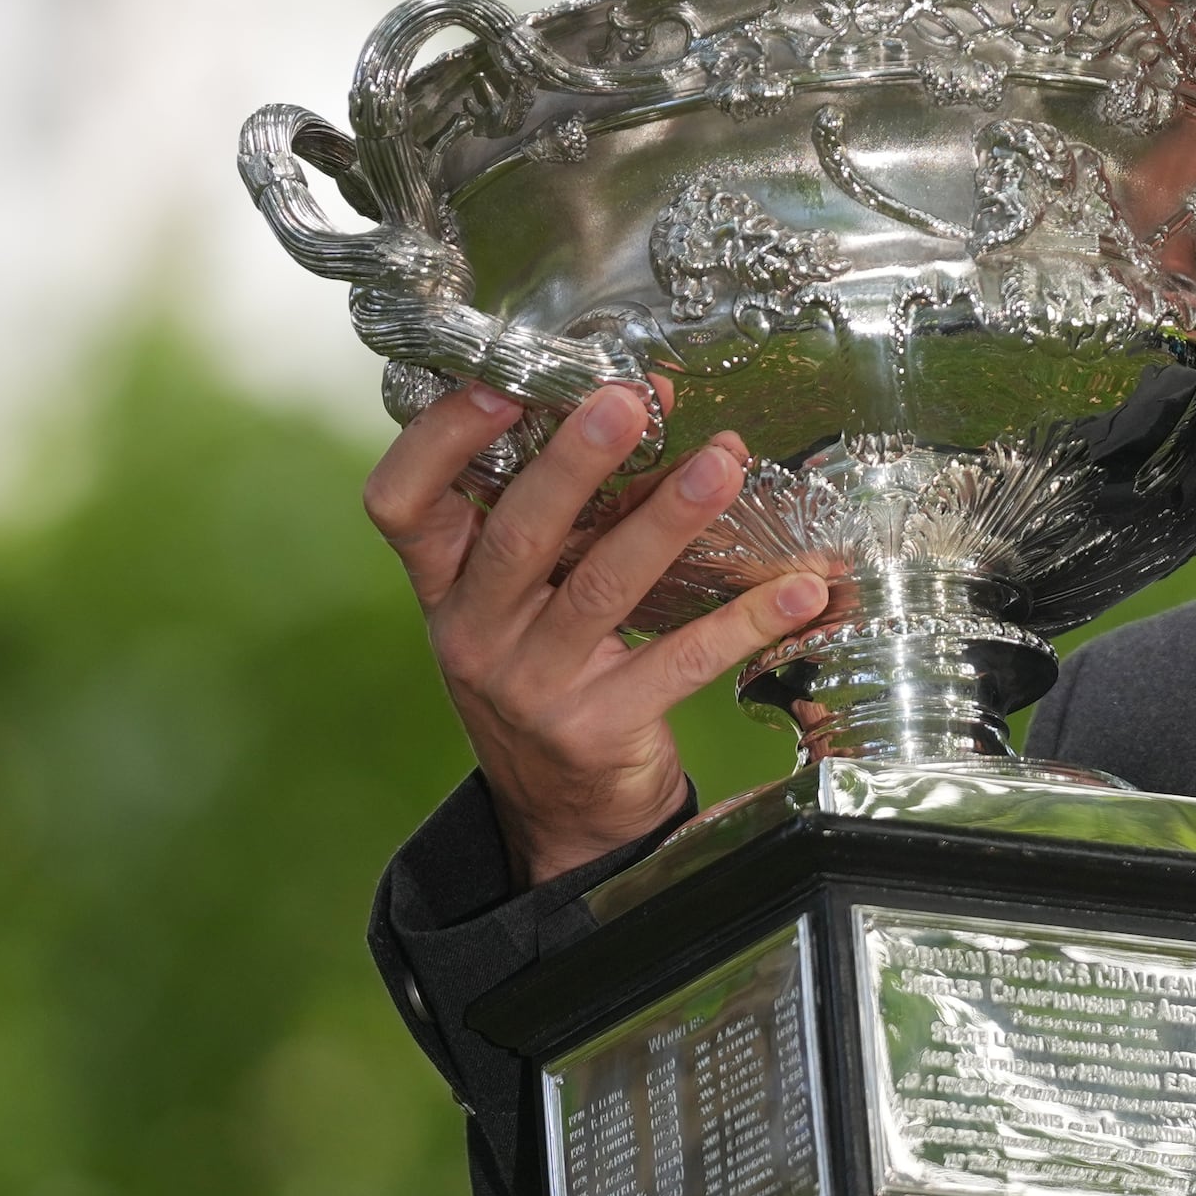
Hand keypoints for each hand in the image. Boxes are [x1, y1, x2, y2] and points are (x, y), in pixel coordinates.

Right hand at [362, 380, 826, 884]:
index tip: (504, 383)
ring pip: (602, 588)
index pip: (401, 503)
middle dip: (576, 459)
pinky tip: (795, 588)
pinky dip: (743, 620)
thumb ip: (565, 518)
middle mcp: (472, 632)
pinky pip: (678, 662)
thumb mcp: (525, 599)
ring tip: (723, 464)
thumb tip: (646, 408)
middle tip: (628, 400)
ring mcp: (530, 686)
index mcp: (442, 586)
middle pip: (517, 533)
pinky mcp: (595, 729)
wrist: (564, 812)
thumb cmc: (548, 671)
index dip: (441, 438)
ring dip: (668, 519)